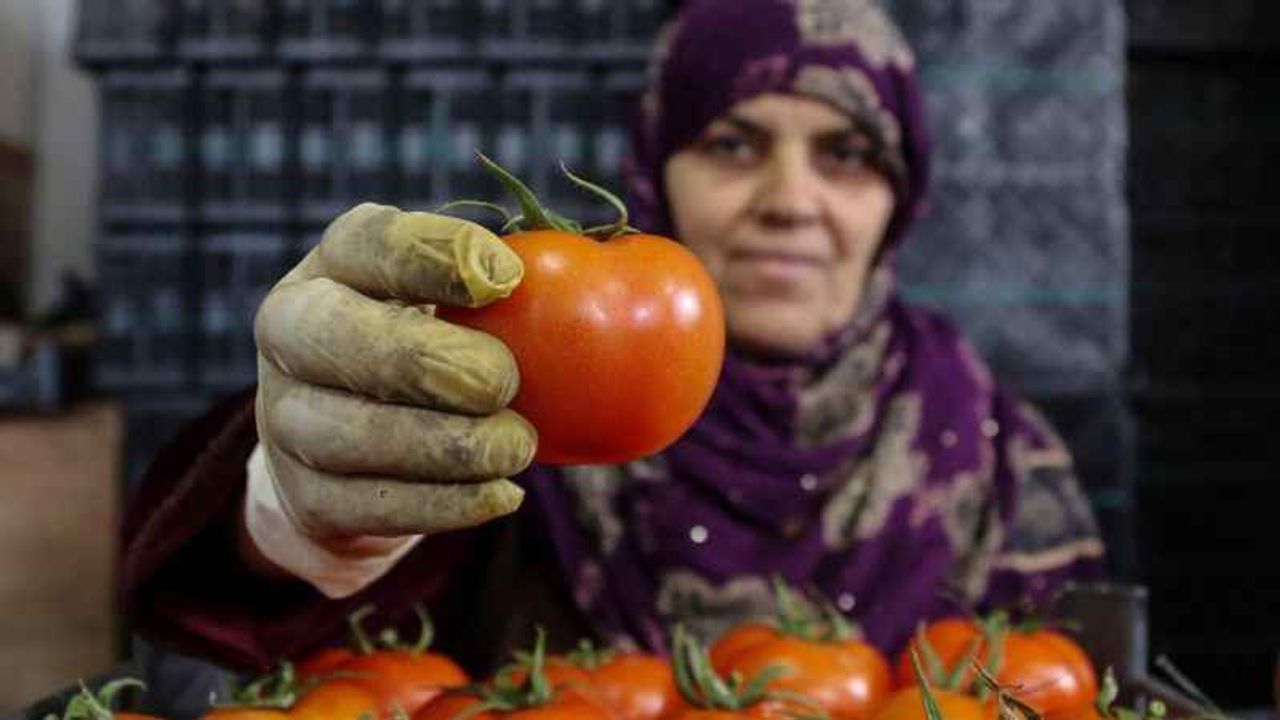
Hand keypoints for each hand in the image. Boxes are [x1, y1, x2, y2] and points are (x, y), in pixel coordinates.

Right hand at [253, 203, 535, 538]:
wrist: (354, 445)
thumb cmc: (437, 345)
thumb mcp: (458, 301)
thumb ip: (511, 286)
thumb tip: (621, 270)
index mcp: (337, 264)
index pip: (370, 243)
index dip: (435, 256)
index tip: (508, 277)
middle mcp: (293, 331)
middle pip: (337, 337)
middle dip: (424, 359)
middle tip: (502, 381)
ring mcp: (286, 417)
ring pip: (347, 434)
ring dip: (442, 444)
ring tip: (517, 446)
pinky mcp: (307, 496)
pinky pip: (370, 506)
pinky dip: (443, 504)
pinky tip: (502, 495)